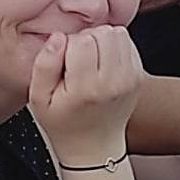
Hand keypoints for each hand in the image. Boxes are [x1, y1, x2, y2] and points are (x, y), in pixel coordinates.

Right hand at [28, 28, 142, 167]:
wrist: (94, 146)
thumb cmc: (63, 122)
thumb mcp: (39, 99)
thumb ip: (44, 65)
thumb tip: (58, 37)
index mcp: (86, 88)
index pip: (83, 40)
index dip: (68, 43)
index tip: (63, 60)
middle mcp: (113, 82)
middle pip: (104, 33)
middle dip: (87, 38)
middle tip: (77, 59)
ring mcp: (130, 79)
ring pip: (119, 34)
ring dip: (102, 40)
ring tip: (90, 59)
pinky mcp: (139, 76)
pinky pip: (129, 44)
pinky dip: (115, 47)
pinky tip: (103, 63)